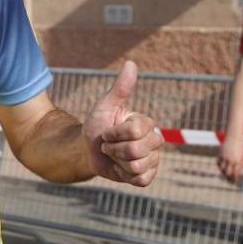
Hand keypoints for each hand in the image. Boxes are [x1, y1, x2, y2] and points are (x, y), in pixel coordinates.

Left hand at [82, 61, 161, 186]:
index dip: (115, 133)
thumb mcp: (104, 107)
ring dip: (117, 161)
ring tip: (114, 155)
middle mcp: (154, 141)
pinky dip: (125, 174)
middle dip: (114, 148)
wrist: (88, 150)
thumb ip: (119, 88)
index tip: (107, 132)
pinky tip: (120, 168)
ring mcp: (152, 159)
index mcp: (146, 123)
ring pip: (138, 166)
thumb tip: (131, 64)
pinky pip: (141, 179)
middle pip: (137, 149)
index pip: (136, 130)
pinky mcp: (147, 176)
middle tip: (108, 145)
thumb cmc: (97, 126)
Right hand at [217, 134, 242, 183]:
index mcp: (238, 162)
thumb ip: (241, 164)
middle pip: (228, 173)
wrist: (234, 137)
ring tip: (224, 175)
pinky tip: (221, 167)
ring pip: (222, 169)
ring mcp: (225, 157)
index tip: (234, 182)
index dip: (234, 179)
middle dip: (228, 178)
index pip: (235, 174)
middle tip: (228, 181)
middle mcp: (231, 160)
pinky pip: (218, 162)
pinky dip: (219, 166)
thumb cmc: (240, 147)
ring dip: (223, 173)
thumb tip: (237, 172)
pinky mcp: (220, 154)